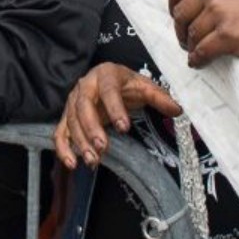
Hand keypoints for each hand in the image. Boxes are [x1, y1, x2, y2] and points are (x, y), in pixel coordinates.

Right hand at [53, 62, 181, 168]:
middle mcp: (85, 86)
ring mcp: (73, 101)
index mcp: (105, 75)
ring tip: (93, 160)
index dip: (115, 108)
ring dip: (80, 141)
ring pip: (71, 121)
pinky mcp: (67, 116)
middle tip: (102, 147)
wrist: (107, 79)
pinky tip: (72, 163)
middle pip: (83, 106)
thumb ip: (160, 98)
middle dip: (92, 128)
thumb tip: (178, 110)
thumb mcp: (144, 87)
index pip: (108, 90)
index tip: (124, 127)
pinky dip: (63, 147)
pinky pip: (60, 131)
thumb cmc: (126, 84)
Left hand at [167, 0, 238, 69]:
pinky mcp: (227, 35)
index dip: (175, 8)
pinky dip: (197, 59)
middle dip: (181, 30)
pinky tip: (200, 61)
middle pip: (180, 15)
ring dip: (191, 46)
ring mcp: (217, 11)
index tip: (179, 18)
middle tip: (186, 39)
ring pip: (191, 34)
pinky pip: (201, 51)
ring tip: (196, 51)